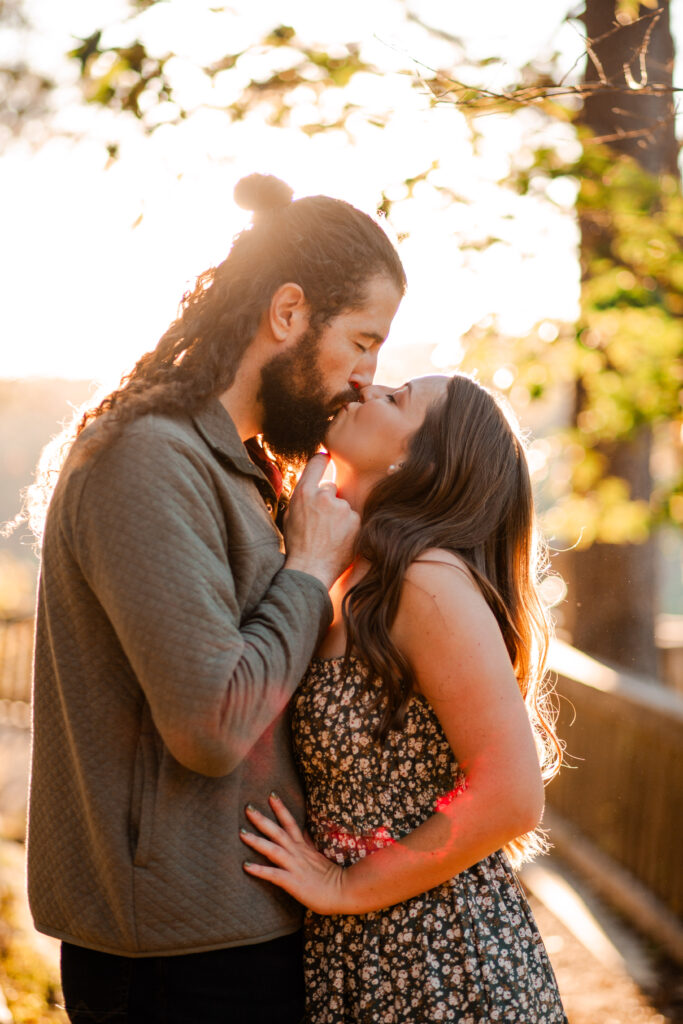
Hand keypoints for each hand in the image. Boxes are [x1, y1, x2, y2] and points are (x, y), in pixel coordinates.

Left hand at [240, 794, 348, 914]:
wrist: (345, 892)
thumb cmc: (332, 878)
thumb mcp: (320, 856)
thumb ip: (310, 844)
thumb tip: (305, 831)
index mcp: (304, 847)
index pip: (290, 823)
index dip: (280, 809)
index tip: (271, 795)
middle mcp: (298, 853)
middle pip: (278, 832)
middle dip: (262, 819)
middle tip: (247, 807)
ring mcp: (295, 867)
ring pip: (273, 850)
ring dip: (256, 841)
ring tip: (241, 833)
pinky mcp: (293, 882)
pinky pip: (274, 874)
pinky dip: (260, 870)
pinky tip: (246, 866)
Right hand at [283, 453, 358, 588]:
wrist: (310, 569)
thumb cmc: (297, 545)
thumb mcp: (290, 516)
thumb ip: (302, 497)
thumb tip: (313, 484)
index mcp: (303, 493)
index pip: (316, 463)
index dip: (322, 460)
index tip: (326, 457)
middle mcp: (323, 496)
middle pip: (331, 488)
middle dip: (328, 501)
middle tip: (321, 523)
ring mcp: (341, 508)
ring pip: (343, 505)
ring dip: (339, 516)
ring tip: (329, 535)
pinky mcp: (354, 520)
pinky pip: (353, 518)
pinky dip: (349, 527)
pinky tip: (339, 540)